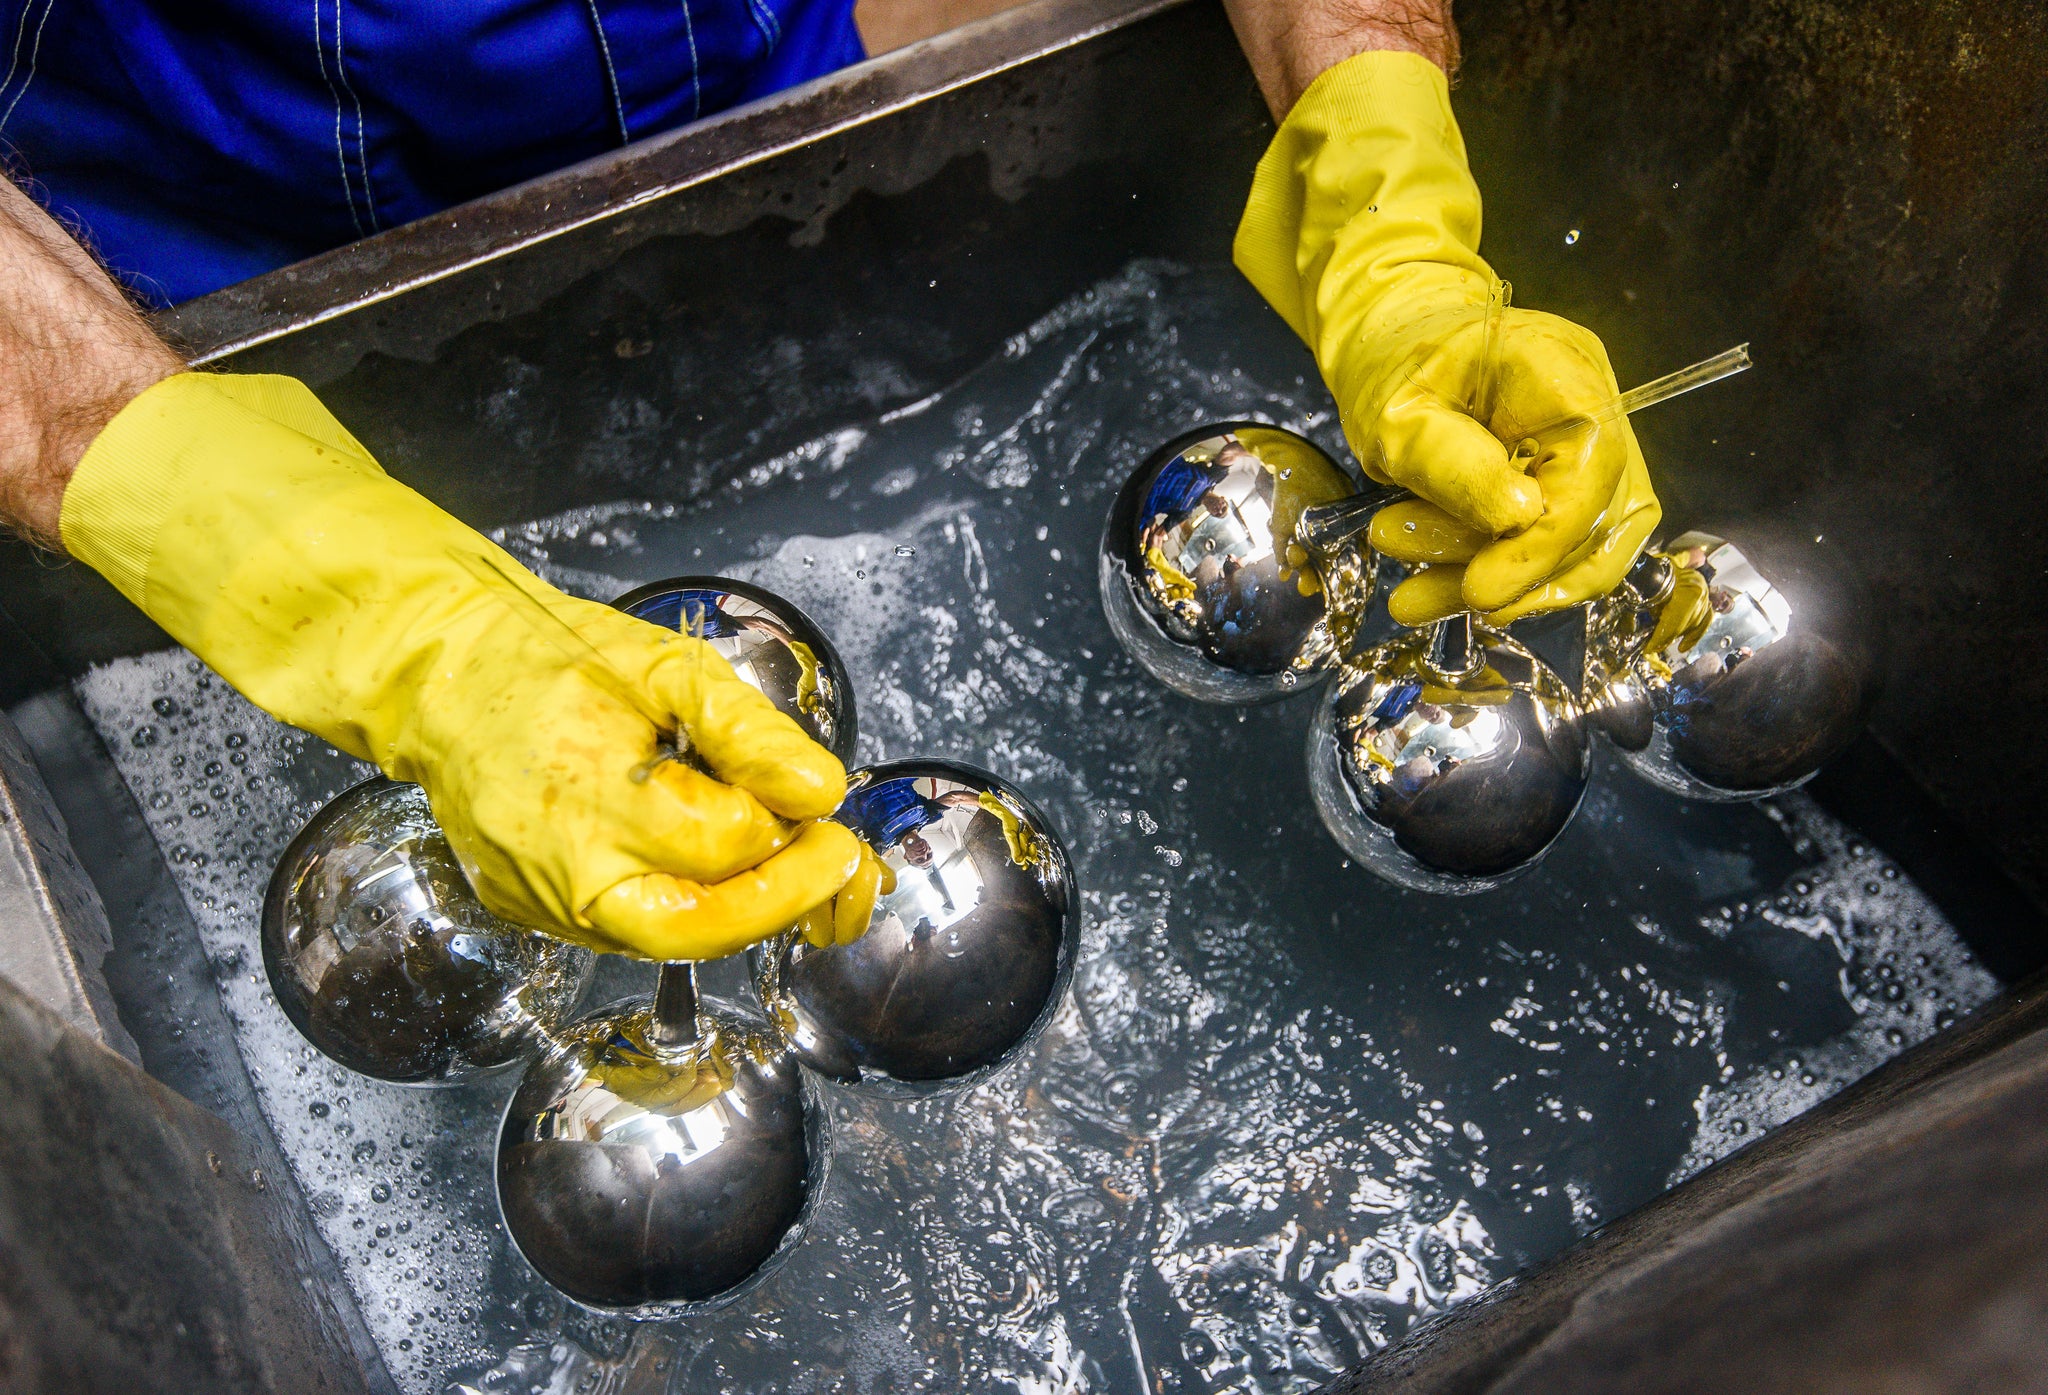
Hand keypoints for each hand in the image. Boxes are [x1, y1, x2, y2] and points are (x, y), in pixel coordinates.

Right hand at [63, 372, 864, 959]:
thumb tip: (819, 790)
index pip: (724, 845)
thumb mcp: (667, 667)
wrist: (440, 673)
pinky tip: (735, 874)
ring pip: (669, 940)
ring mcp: (543, 902)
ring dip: (749, 912)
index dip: (795, 834)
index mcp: (590, 796)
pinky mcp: (536, 912)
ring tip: (805, 871)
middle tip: (843, 870)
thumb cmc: (551, 659)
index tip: (834, 809)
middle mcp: (562, 869)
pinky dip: (695, 908)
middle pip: (697, 931)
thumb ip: (749, 733)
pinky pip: (633, 927)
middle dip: (784, 905)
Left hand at [1231, 48, 1659, 624]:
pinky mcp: (1566, 479)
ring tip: (1414, 597)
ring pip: (1584, 544)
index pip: (1590, 471)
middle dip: (1519, 576)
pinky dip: (1499, 576)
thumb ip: (1454, 464)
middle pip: (1602, 518)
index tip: (1482, 592)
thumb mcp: (1398, 413)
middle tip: (1427, 595)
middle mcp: (1595, 405)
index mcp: (1561, 370)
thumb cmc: (1391, 362)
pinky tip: (1435, 591)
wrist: (1389, 338)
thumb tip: (1520, 520)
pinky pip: (1555, 544)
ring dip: (1503, 588)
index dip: (1544, 545)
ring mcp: (1589, 444)